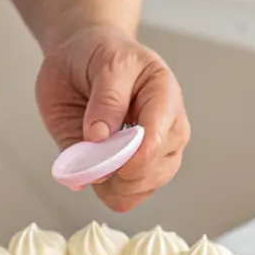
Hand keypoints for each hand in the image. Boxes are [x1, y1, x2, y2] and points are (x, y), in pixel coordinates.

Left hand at [35, 24, 189, 212]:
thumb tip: (99, 139)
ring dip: (111, 185)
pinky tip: (96, 174)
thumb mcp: (100, 63)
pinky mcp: (140, 170)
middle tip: (88, 156)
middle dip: (118, 172)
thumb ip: (104, 100)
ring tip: (90, 161)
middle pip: (156, 170)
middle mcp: (169, 126)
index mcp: (164, 93)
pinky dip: (107, 193)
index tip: (103, 159)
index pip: (158, 136)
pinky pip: (129, 198)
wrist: (85, 57)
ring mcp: (158, 151)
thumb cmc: (96, 56)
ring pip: (144, 189)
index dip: (131, 155)